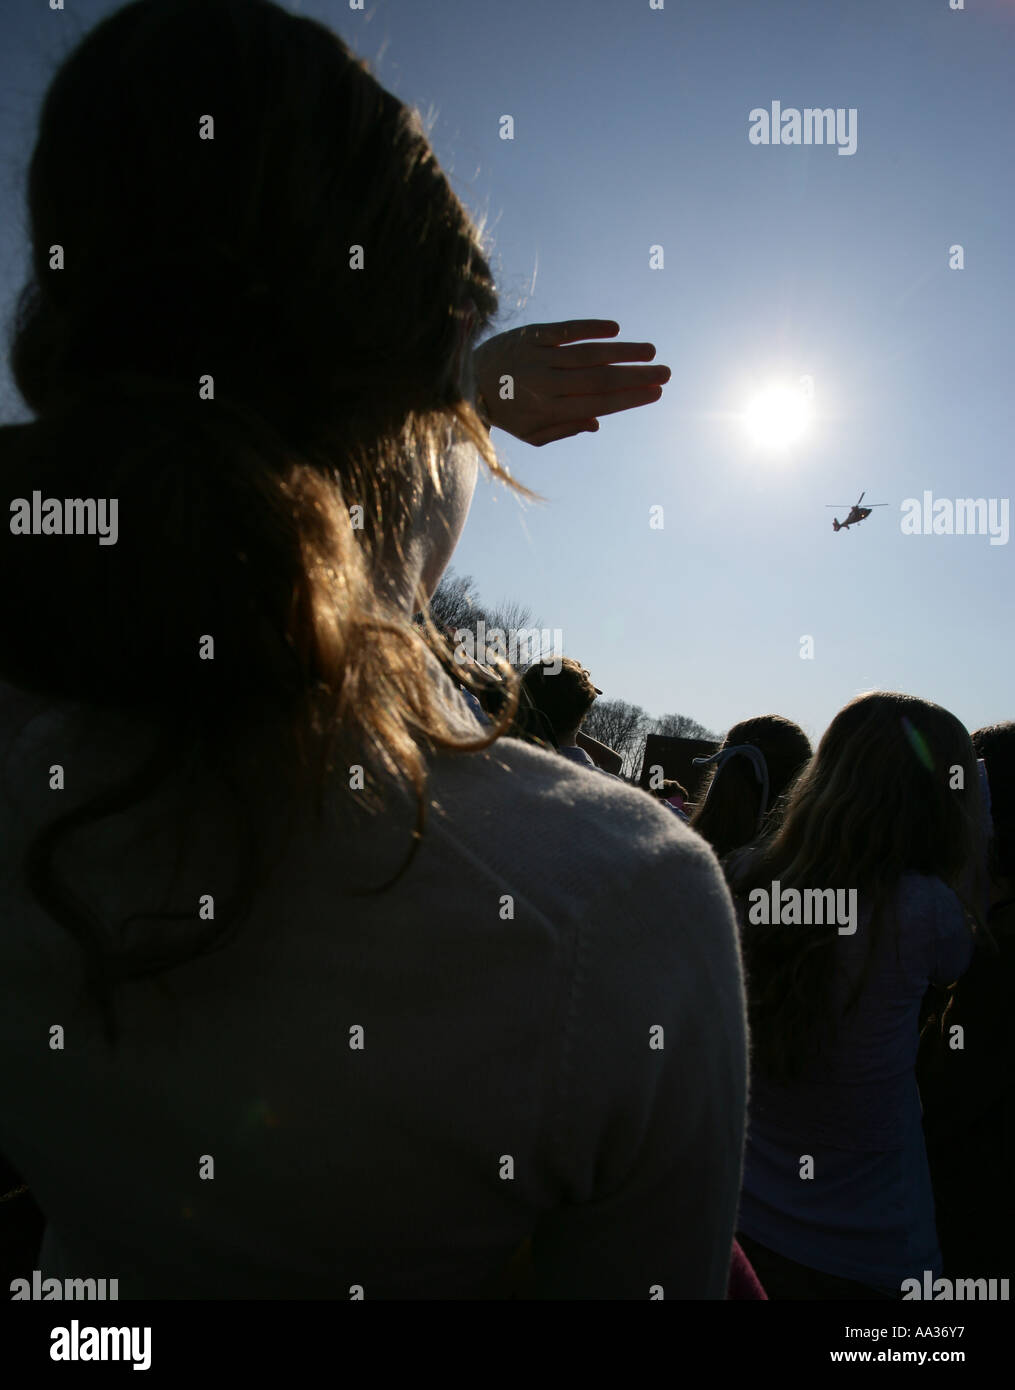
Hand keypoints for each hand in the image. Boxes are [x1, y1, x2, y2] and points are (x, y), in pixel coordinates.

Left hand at [472, 320, 669, 446]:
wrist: (463, 383)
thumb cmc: (505, 412)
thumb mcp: (531, 432)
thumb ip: (564, 429)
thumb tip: (598, 422)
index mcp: (548, 410)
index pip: (597, 404)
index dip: (629, 398)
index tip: (655, 393)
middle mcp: (545, 383)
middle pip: (599, 379)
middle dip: (635, 377)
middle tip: (665, 374)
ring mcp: (538, 357)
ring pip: (587, 354)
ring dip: (622, 352)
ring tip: (650, 352)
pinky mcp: (531, 335)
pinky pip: (566, 330)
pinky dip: (591, 328)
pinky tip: (615, 329)